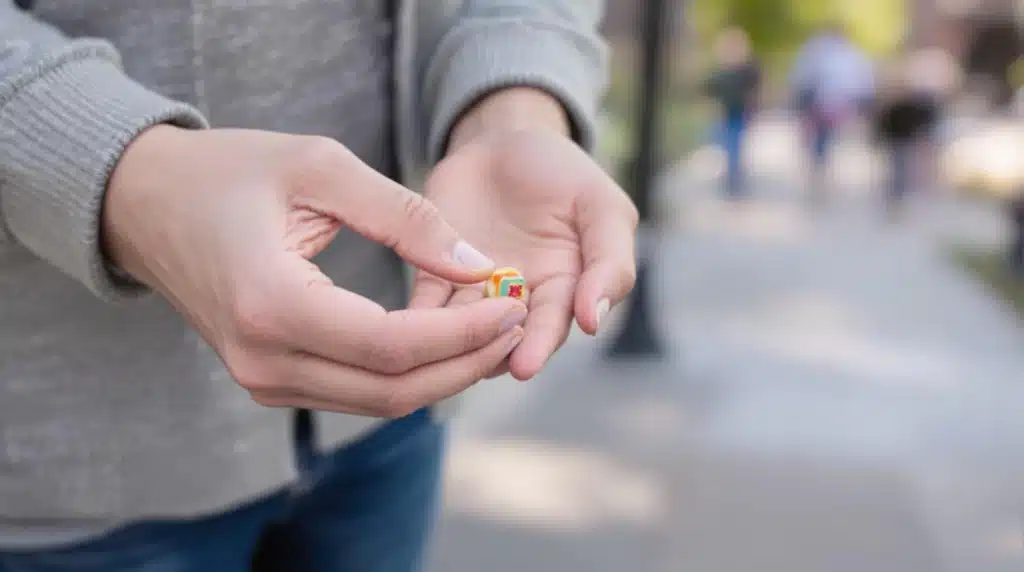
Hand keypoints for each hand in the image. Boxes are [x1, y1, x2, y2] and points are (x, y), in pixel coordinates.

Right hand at [103, 126, 527, 417]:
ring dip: (444, 373)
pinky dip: (408, 373)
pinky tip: (445, 340)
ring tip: (493, 328)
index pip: (391, 347)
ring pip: (378, 401)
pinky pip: (355, 392)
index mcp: (270, 303)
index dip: (463, 334)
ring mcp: (262, 380)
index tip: (513, 302)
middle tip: (517, 320)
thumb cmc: (229, 172)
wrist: (145, 205)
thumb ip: (407, 218)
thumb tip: (479, 265)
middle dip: (466, 362)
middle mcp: (263, 359)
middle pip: (393, 390)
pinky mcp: (269, 380)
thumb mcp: (321, 168)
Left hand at [410, 90, 637, 380]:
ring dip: (451, 340)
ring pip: (461, 325)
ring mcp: (473, 288)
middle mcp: (518, 298)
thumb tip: (594, 320)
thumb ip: (610, 261)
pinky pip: (424, 300)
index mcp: (563, 289)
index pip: (551, 324)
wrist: (506, 140)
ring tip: (439, 353)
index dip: (539, 344)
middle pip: (503, 335)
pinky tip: (402, 328)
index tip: (524, 365)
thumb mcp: (602, 208)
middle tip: (476, 368)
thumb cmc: (563, 175)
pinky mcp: (434, 272)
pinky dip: (415, 316)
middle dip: (491, 354)